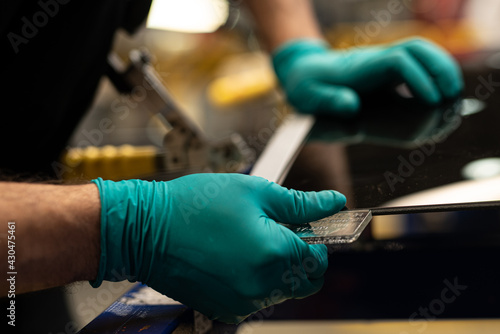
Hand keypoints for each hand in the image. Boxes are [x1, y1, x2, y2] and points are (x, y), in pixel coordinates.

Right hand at [91, 173, 345, 322]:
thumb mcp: (254, 192)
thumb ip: (301, 203)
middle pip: (306, 281)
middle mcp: (261, 286)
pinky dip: (256, 281)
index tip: (303, 226)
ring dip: (278, 269)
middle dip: (302, 258)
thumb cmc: (196, 205)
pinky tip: (234, 257)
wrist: (145, 230)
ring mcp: (241, 303)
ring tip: (250, 240)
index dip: (316, 239)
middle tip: (280, 233)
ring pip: (282, 291)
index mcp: (273, 254)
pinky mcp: (223, 309)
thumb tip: (335, 203)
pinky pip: (256, 299)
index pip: (319, 258)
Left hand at [272, 38, 462, 116]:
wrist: (305, 73)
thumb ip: (327, 100)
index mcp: (361, 66)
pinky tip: (439, 97)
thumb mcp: (308, 96)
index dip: (418, 77)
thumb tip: (350, 105)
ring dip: (442, 69)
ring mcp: (384, 63)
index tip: (431, 100)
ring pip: (421, 53)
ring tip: (453, 96)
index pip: (398, 60)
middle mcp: (377, 59)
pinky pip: (417, 65)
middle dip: (440, 68)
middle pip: (418, 48)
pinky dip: (433, 76)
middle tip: (452, 95)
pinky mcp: (388, 71)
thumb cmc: (307, 86)